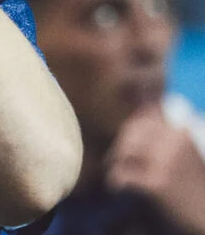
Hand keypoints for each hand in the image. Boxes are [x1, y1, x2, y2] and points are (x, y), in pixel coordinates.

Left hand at [105, 106, 204, 232]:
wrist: (204, 215)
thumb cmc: (190, 182)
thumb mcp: (181, 150)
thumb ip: (161, 127)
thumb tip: (141, 98)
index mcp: (179, 132)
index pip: (141, 122)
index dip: (129, 135)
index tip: (128, 148)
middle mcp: (174, 142)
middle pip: (130, 134)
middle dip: (121, 147)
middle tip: (118, 161)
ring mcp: (166, 162)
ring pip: (124, 152)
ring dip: (117, 163)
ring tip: (119, 174)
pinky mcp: (157, 183)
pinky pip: (122, 175)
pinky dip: (116, 181)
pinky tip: (119, 186)